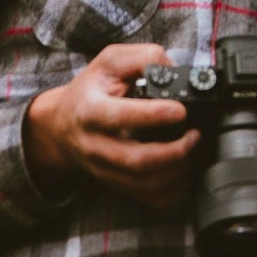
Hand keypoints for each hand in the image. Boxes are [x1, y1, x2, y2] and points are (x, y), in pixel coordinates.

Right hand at [25, 43, 199, 210]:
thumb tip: (173, 69)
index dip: (152, 115)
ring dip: (177, 170)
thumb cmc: (90, 90)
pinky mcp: (116, 184)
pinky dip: (173, 189)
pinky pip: (149, 198)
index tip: (180, 110)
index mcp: (90, 110)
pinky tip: (184, 169)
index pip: (120, 116)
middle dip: (174, 151)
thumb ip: (142, 58)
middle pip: (136, 160)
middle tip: (194, 134)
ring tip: (192, 148)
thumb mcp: (110, 61)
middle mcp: (95, 145)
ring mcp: (105, 170)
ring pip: (145, 183)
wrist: (62, 125)